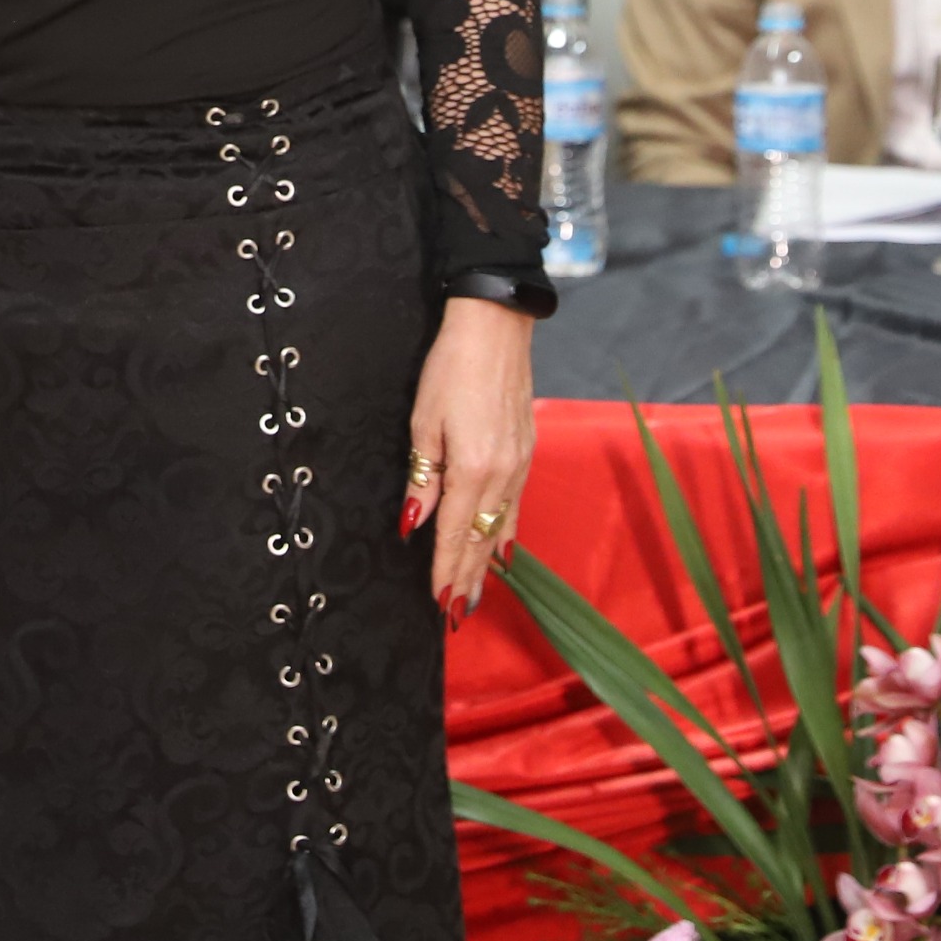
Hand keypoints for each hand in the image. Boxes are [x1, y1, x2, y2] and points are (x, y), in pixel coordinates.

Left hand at [404, 296, 535, 617]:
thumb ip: (422, 479)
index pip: (455, 534)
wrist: (496, 328)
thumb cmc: (451, 368)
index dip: (445, 570)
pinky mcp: (527, 451)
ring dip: (487, 562)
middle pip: (482, 539)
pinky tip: (504, 549)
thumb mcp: (424, 422)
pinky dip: (507, 532)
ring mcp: (519, 464)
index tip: (439, 603)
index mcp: (472, 470)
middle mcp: (502, 475)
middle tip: (457, 613)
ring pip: (501, 526)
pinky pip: (516, 504)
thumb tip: (412, 524)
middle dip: (468, 577)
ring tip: (476, 592)